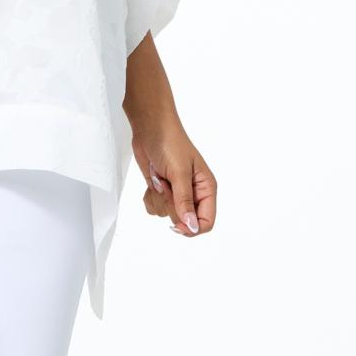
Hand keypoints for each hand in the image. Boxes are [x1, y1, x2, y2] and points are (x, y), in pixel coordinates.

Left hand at [132, 118, 216, 237]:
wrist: (149, 127)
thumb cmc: (169, 143)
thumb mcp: (179, 172)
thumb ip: (184, 201)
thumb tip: (191, 227)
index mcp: (206, 189)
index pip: (206, 222)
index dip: (192, 227)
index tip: (176, 224)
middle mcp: (193, 193)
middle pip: (183, 220)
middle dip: (170, 204)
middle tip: (165, 183)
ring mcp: (176, 192)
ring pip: (166, 214)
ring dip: (158, 198)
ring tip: (158, 176)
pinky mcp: (161, 190)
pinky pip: (154, 208)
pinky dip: (150, 197)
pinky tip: (152, 180)